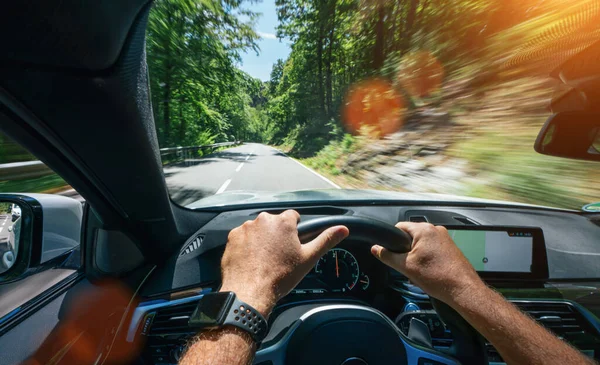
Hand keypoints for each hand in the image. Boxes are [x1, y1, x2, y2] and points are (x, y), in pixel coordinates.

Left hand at [220, 210, 348, 316]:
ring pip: (257, 230)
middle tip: (278, 255)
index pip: (293, 216)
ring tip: (263, 260)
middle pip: (274, 223)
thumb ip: (326, 240)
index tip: (292, 244)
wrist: (250, 291)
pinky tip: (251, 261)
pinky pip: (242, 237)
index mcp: (283, 222)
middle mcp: (263, 220)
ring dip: (261, 239)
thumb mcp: (308, 258)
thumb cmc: (281, 277)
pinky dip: (246, 246)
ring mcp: (245, 228)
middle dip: (276, 235)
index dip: (294, 230)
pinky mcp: (232, 237)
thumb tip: (343, 228)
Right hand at [371, 222, 483, 304]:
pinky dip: (426, 259)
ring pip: (421, 244)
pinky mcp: (450, 248)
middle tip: (406, 266)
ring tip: (419, 272)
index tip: (391, 253)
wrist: (462, 290)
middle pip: (411, 236)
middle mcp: (436, 230)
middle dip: (405, 251)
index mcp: (424, 230)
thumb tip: (376, 249)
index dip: (392, 240)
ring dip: (416, 256)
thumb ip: (388, 256)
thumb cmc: (438, 277)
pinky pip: (432, 249)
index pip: (399, 227)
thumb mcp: (406, 267)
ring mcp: (445, 238)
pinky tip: (428, 272)